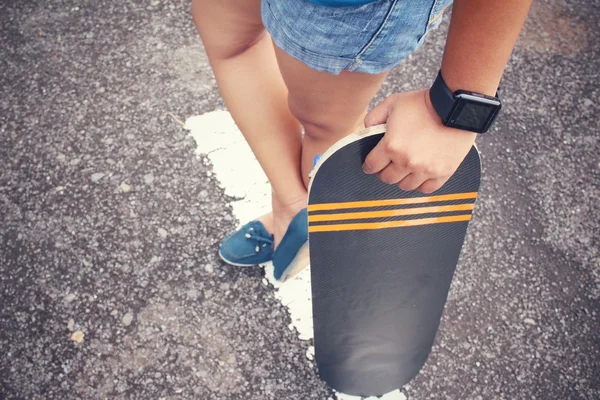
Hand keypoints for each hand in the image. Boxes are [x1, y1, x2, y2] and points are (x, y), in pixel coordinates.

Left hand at [362, 89, 476, 193]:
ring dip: (403, 178)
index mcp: (392, 146)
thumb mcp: (392, 103)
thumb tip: (367, 131)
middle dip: (384, 171)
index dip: (369, 164)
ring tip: (405, 168)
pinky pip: (426, 188)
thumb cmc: (423, 103)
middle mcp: (407, 161)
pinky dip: (421, 184)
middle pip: (387, 178)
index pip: (372, 166)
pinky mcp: (443, 172)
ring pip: (406, 185)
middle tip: (389, 165)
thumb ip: (373, 118)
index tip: (372, 164)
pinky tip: (420, 174)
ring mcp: (425, 169)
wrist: (454, 106)